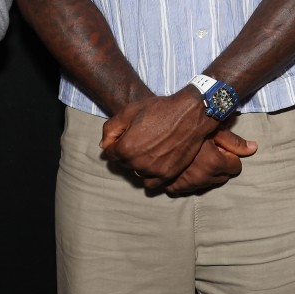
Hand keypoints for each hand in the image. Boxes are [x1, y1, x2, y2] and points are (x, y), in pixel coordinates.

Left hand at [100, 92, 215, 183]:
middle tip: (140, 138)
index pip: (110, 152)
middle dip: (127, 152)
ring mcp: (153, 171)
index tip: (126, 134)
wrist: (189, 114)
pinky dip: (149, 176)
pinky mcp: (167, 175)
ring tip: (149, 149)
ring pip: (136, 172)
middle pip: (123, 163)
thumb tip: (104, 146)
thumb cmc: (159, 109)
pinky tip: (154, 163)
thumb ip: (110, 129)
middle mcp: (137, 163)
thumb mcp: (129, 111)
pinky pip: (150, 184)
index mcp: (126, 147)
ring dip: (138, 164)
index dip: (116, 142)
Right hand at [162, 128, 257, 194]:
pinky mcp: (173, 187)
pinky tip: (184, 165)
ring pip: (207, 183)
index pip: (236, 167)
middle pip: (222, 177)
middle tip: (206, 149)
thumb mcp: (214, 129)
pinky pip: (189, 188)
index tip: (219, 146)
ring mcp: (187, 184)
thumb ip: (234, 142)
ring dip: (205, 172)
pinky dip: (189, 178)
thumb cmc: (191, 124)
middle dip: (219, 165)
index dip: (229, 154)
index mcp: (214, 163)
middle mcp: (201, 177)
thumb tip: (254, 148)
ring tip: (195, 155)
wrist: (159, 128)